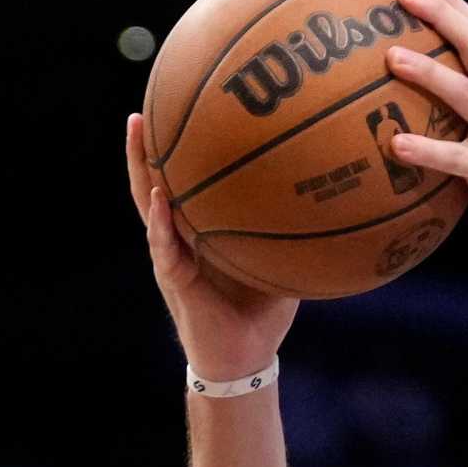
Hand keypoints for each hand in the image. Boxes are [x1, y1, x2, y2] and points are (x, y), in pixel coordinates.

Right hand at [125, 113, 298, 379]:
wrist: (246, 358)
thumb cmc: (262, 311)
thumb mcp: (282, 262)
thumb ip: (293, 233)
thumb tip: (330, 198)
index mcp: (200, 231)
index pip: (185, 183)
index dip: (177, 152)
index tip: (177, 110)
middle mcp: (180, 238)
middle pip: (156, 183)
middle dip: (147, 147)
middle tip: (144, 108)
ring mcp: (172, 256)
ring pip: (147, 204)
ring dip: (140, 167)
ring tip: (137, 129)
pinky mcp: (175, 280)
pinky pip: (164, 246)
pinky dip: (161, 221)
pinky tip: (158, 197)